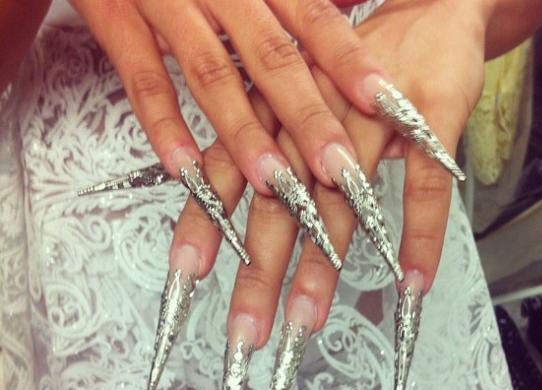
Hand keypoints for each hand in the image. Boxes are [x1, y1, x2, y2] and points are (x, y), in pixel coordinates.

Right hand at [71, 0, 391, 198]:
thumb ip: (288, 13)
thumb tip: (340, 65)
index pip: (315, 21)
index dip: (350, 63)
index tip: (385, 104)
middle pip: (273, 59)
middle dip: (309, 119)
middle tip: (340, 170)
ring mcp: (169, 5)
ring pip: (212, 74)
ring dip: (244, 134)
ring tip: (276, 183)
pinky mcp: (118, 21)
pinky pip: (141, 78)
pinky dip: (163, 125)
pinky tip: (186, 168)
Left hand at [169, 0, 489, 389]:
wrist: (431, 6)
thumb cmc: (356, 62)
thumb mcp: (300, 97)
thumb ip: (270, 145)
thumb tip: (238, 205)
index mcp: (275, 111)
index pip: (229, 172)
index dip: (206, 224)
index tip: (186, 277)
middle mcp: (311, 118)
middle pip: (279, 203)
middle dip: (259, 271)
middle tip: (245, 330)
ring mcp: (370, 119)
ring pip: (340, 202)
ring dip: (324, 268)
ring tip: (307, 320)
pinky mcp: (426, 117)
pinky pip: (424, 188)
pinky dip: (422, 236)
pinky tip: (415, 281)